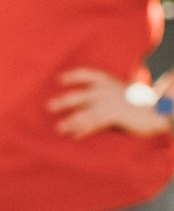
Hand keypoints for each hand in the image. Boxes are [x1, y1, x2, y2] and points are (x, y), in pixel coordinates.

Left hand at [50, 66, 168, 137]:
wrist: (160, 109)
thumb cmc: (140, 102)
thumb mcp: (123, 91)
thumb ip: (108, 92)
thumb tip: (93, 97)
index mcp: (110, 81)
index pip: (88, 74)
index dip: (73, 76)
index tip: (58, 79)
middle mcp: (108, 90)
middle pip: (80, 94)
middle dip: (64, 101)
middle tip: (49, 106)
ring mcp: (112, 102)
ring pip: (85, 112)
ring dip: (71, 121)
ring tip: (59, 128)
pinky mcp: (117, 115)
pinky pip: (96, 124)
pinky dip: (84, 130)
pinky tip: (74, 136)